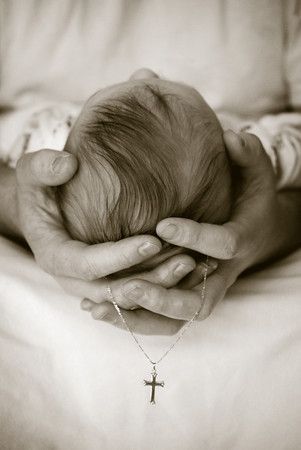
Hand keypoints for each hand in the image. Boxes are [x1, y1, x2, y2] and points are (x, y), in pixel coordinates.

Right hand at [15, 149, 194, 298]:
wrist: (43, 213)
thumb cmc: (40, 190)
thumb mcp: (31, 173)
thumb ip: (42, 168)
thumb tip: (67, 164)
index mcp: (55, 257)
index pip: (87, 264)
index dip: (120, 256)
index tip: (153, 240)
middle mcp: (74, 281)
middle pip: (115, 291)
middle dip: (152, 279)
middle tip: (188, 260)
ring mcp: (93, 286)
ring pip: (131, 298)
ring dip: (163, 287)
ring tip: (197, 266)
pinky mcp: (109, 283)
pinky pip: (138, 295)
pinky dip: (163, 287)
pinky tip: (192, 271)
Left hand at [87, 131, 300, 334]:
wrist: (256, 232)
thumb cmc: (251, 199)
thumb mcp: (256, 174)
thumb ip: (248, 156)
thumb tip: (234, 136)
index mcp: (240, 242)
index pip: (224, 245)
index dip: (196, 237)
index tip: (163, 225)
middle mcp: (222, 274)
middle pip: (200, 302)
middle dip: (164, 297)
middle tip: (129, 285)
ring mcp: (205, 289)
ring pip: (177, 319)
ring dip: (139, 317)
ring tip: (99, 307)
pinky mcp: (189, 296)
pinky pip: (164, 320)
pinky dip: (133, 319)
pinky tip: (95, 309)